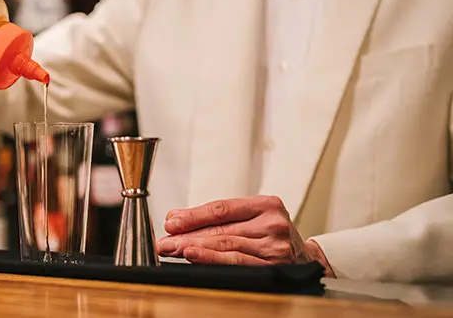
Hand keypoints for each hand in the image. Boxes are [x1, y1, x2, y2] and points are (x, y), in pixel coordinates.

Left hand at [156, 195, 334, 276]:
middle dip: (187, 235)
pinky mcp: (275, 268)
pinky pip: (237, 264)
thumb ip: (215, 217)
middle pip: (221, 229)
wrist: (306, 259)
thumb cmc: (271, 235)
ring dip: (194, 249)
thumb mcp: (251, 217)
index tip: (171, 222)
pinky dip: (212, 261)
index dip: (193, 216)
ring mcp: (276, 248)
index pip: (222, 209)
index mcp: (267, 205)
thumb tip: (175, 218)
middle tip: (164, 241)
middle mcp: (274, 224)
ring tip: (173, 249)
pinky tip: (194, 259)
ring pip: (226, 247)